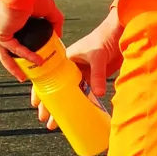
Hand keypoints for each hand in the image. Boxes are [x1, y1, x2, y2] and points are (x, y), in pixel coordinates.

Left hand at [0, 0, 63, 78]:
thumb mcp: (47, 9)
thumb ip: (54, 21)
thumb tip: (58, 35)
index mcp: (0, 13)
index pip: (6, 34)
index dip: (15, 47)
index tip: (25, 56)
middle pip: (2, 47)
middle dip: (11, 62)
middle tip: (21, 73)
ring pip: (3, 52)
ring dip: (13, 66)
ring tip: (23, 77)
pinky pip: (12, 48)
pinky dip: (25, 55)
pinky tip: (37, 61)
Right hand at [34, 6, 121, 129]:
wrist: (120, 32)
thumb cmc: (104, 38)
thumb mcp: (97, 56)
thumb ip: (97, 75)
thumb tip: (98, 94)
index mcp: (65, 60)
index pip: (48, 78)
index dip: (41, 92)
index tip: (36, 105)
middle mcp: (71, 69)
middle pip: (57, 89)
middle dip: (50, 105)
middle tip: (46, 120)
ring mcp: (82, 74)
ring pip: (69, 94)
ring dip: (64, 107)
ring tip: (56, 123)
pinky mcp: (93, 78)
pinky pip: (84, 93)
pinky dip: (80, 104)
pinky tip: (77, 114)